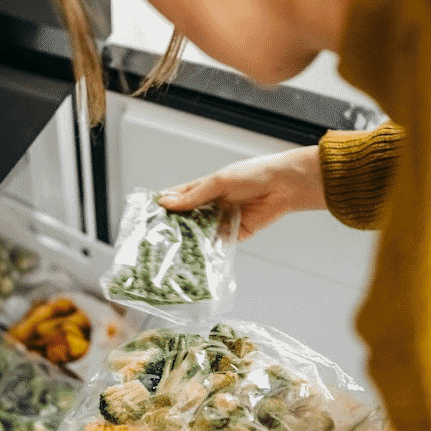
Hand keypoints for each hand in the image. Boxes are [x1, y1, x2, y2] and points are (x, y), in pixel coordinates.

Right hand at [157, 145, 325, 239]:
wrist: (284, 186)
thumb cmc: (253, 174)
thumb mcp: (218, 182)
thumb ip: (194, 196)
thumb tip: (166, 202)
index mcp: (205, 187)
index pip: (179, 197)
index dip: (164, 206)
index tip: (147, 216)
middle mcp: (212, 205)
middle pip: (188, 219)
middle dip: (174, 228)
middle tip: (155, 239)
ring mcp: (222, 220)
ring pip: (200, 233)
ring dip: (189, 241)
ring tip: (171, 251)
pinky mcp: (235, 234)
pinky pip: (218, 244)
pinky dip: (208, 250)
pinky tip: (195, 256)